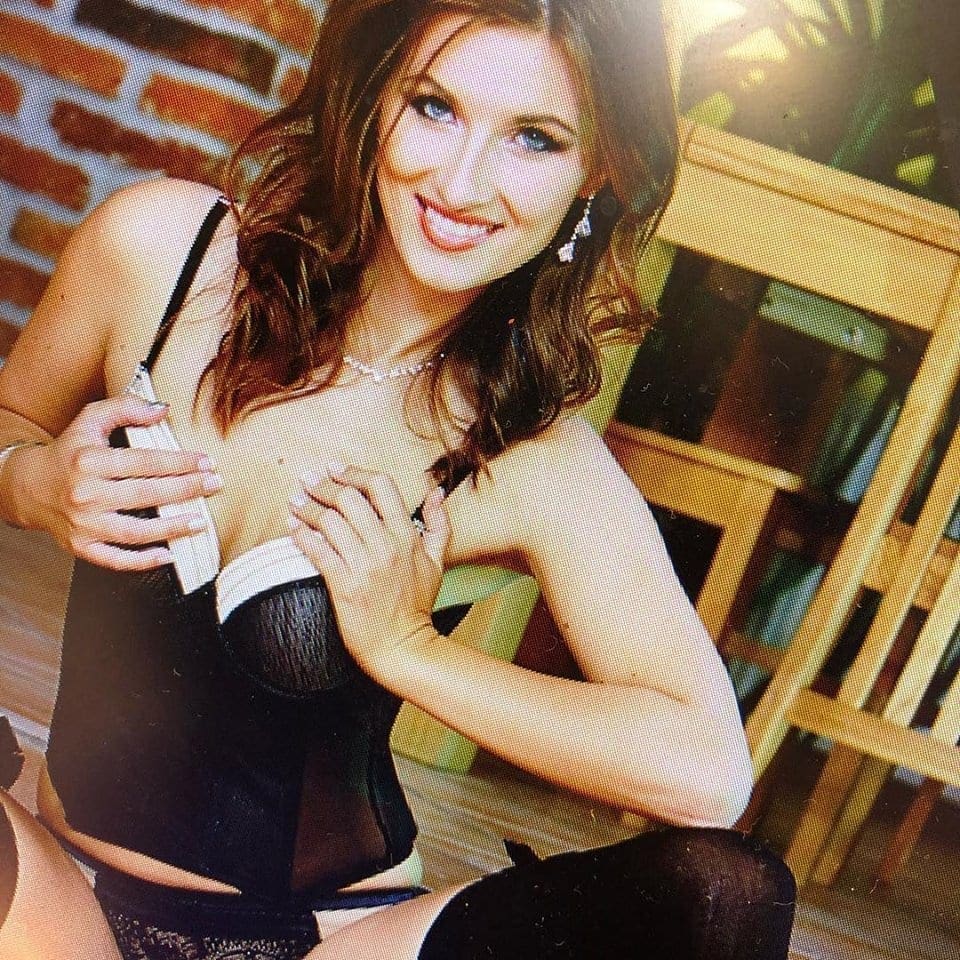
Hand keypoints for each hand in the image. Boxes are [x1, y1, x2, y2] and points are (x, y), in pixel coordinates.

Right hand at [26, 395, 220, 569]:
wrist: (28, 487)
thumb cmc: (69, 452)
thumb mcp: (90, 419)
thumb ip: (126, 407)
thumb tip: (162, 409)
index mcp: (89, 461)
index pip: (145, 462)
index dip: (180, 462)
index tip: (206, 462)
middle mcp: (85, 494)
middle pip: (146, 494)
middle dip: (186, 490)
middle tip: (214, 485)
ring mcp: (83, 525)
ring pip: (136, 532)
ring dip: (173, 528)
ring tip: (201, 522)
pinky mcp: (81, 547)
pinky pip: (115, 560)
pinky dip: (143, 562)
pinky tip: (168, 555)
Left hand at [287, 463, 448, 676]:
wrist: (402, 646)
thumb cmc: (417, 605)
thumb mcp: (437, 562)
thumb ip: (438, 524)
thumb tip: (437, 492)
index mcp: (407, 536)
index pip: (381, 487)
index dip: (354, 472)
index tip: (335, 468)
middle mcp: (386, 546)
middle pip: (349, 499)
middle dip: (323, 485)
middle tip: (307, 480)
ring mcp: (364, 565)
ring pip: (330, 522)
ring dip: (307, 507)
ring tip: (295, 501)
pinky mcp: (344, 584)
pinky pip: (317, 550)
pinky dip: (301, 534)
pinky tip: (292, 526)